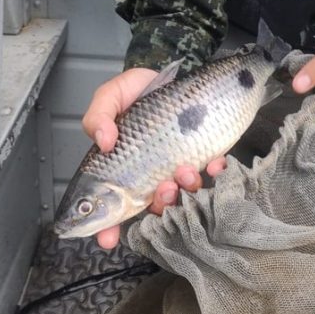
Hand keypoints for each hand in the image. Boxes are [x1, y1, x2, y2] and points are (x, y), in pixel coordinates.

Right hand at [82, 67, 226, 248]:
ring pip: (182, 196)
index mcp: (121, 167)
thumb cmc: (139, 89)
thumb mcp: (111, 95)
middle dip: (158, 206)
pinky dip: (215, 174)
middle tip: (162, 189)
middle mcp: (149, 174)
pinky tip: (215, 162)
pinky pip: (212, 176)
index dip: (106, 226)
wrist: (181, 73)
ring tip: (185, 169)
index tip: (106, 240)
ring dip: (184, 190)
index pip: (110, 204)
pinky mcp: (203, 158)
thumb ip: (98, 116)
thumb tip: (103, 142)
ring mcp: (177, 168)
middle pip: (151, 207)